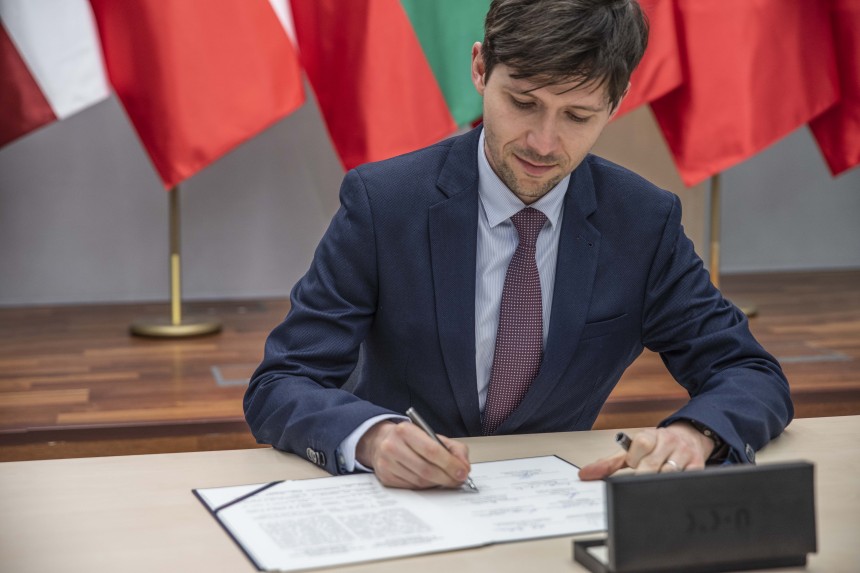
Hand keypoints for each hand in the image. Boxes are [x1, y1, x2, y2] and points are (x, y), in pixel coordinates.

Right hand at [355, 420, 470, 488]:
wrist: (380, 441)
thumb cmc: (410, 439)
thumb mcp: (430, 436)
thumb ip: (452, 449)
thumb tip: (464, 467)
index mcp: (405, 431)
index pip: (432, 450)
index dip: (450, 464)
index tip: (462, 472)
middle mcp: (392, 446)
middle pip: (426, 469)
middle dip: (447, 477)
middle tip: (458, 480)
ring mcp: (386, 463)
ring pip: (419, 481)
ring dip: (437, 483)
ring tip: (446, 480)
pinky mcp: (385, 477)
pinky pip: (411, 487)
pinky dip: (425, 487)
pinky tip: (431, 481)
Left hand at [578, 422, 714, 480]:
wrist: (690, 436)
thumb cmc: (656, 446)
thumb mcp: (633, 449)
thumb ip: (610, 463)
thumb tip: (585, 474)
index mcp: (651, 435)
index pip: (641, 444)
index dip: (634, 458)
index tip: (633, 464)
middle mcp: (669, 441)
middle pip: (653, 463)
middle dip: (643, 475)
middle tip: (639, 483)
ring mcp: (685, 453)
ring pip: (669, 473)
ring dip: (659, 481)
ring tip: (655, 483)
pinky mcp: (699, 465)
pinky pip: (687, 478)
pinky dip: (677, 484)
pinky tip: (671, 486)